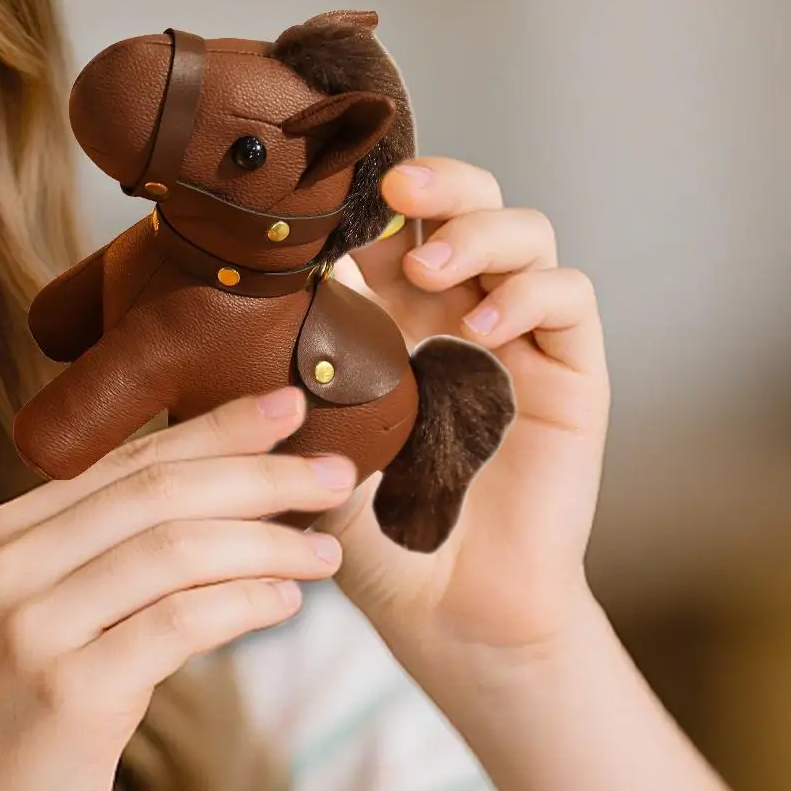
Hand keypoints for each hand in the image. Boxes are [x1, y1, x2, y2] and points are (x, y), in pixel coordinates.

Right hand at [0, 392, 354, 790]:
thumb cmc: (30, 734)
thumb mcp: (52, 626)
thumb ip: (108, 562)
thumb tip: (227, 501)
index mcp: (7, 535)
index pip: (128, 460)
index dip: (216, 428)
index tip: (290, 406)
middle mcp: (11, 565)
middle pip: (159, 490)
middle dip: (260, 473)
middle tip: (336, 471)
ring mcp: (33, 626)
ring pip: (176, 548)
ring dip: (268, 542)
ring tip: (327, 552)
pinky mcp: (68, 691)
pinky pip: (180, 622)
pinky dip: (246, 603)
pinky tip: (288, 602)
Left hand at [318, 157, 610, 672]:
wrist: (444, 611)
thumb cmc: (367, 534)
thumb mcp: (308, 447)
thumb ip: (283, 385)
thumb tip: (222, 318)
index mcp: (387, 317)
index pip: (389, 224)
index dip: (369, 194)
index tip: (329, 183)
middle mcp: (454, 314)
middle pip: (464, 202)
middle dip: (436, 179)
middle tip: (395, 186)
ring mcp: (517, 338)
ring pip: (524, 232)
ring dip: (478, 230)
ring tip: (431, 268)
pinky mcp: (569, 375)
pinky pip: (568, 299)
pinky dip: (528, 293)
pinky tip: (482, 326)